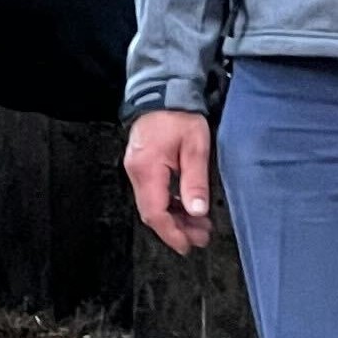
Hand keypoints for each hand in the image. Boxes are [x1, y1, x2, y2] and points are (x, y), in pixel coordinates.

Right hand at [125, 110, 215, 254]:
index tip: (187, 245)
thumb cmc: (179, 116)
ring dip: (174, 218)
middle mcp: (136, 172)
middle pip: (152, 212)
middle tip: (200, 237)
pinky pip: (153, 193)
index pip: (155, 212)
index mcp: (147, 170)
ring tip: (198, 225)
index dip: (172, 233)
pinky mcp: (141, 166)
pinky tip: (186, 207)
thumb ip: (195, 182)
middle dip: (176, 229)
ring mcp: (137, 169)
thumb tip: (197, 212)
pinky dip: (169, 205)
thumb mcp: (195, 148)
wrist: (164, 92)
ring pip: (152, 205)